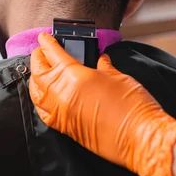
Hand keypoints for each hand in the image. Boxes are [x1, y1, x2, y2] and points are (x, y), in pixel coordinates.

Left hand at [30, 33, 175, 175]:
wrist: (140, 138)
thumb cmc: (133, 107)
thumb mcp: (118, 76)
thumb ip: (103, 65)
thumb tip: (99, 59)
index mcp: (74, 75)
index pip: (52, 53)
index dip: (46, 42)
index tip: (43, 38)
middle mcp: (61, 93)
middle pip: (39, 70)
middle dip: (38, 57)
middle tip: (42, 51)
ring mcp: (60, 111)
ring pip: (36, 90)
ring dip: (36, 78)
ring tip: (41, 70)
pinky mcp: (64, 127)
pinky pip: (41, 110)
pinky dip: (39, 99)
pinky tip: (43, 94)